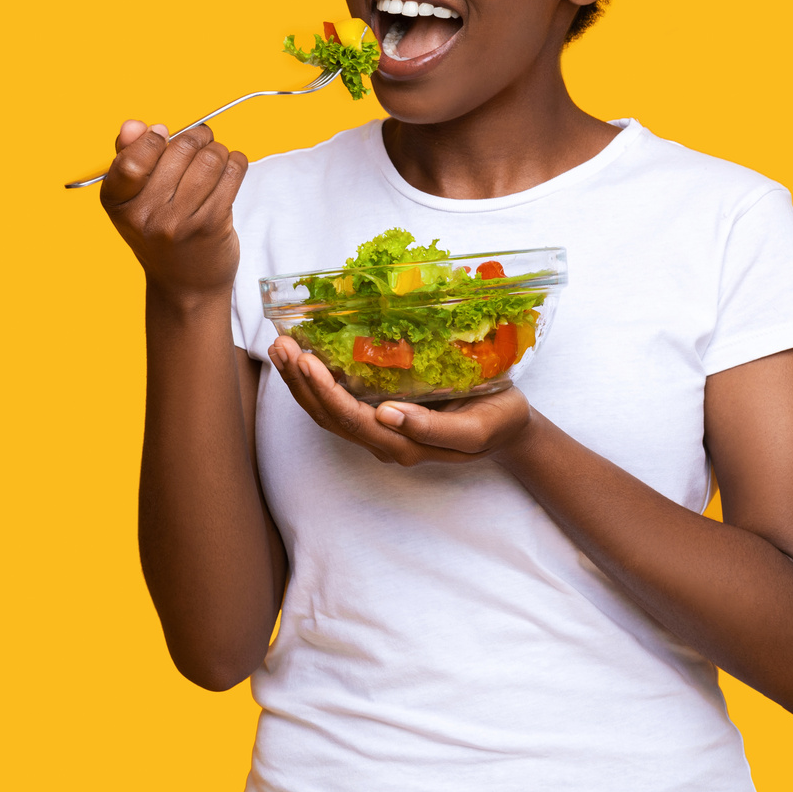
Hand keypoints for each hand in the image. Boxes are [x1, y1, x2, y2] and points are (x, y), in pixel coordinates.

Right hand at [100, 118, 247, 295]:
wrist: (185, 286)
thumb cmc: (160, 234)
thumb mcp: (133, 200)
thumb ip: (129, 156)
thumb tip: (136, 124)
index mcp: (117, 202)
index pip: (133, 157)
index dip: (154, 139)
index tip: (164, 136)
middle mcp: (144, 215)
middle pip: (179, 149)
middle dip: (196, 138)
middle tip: (201, 143)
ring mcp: (178, 222)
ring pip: (210, 158)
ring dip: (219, 150)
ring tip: (216, 159)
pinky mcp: (211, 225)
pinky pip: (232, 173)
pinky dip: (236, 163)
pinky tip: (230, 169)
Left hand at [266, 335, 534, 465]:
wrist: (510, 430)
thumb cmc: (496, 423)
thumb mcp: (475, 430)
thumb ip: (432, 429)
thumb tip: (386, 415)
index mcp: (404, 445)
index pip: (352, 420)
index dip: (325, 393)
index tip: (307, 361)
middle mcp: (385, 441)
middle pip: (330, 417)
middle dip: (302, 383)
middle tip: (282, 345)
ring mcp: (382, 430)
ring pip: (329, 412)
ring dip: (302, 383)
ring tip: (282, 348)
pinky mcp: (384, 415)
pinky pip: (342, 403)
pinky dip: (318, 382)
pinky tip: (306, 359)